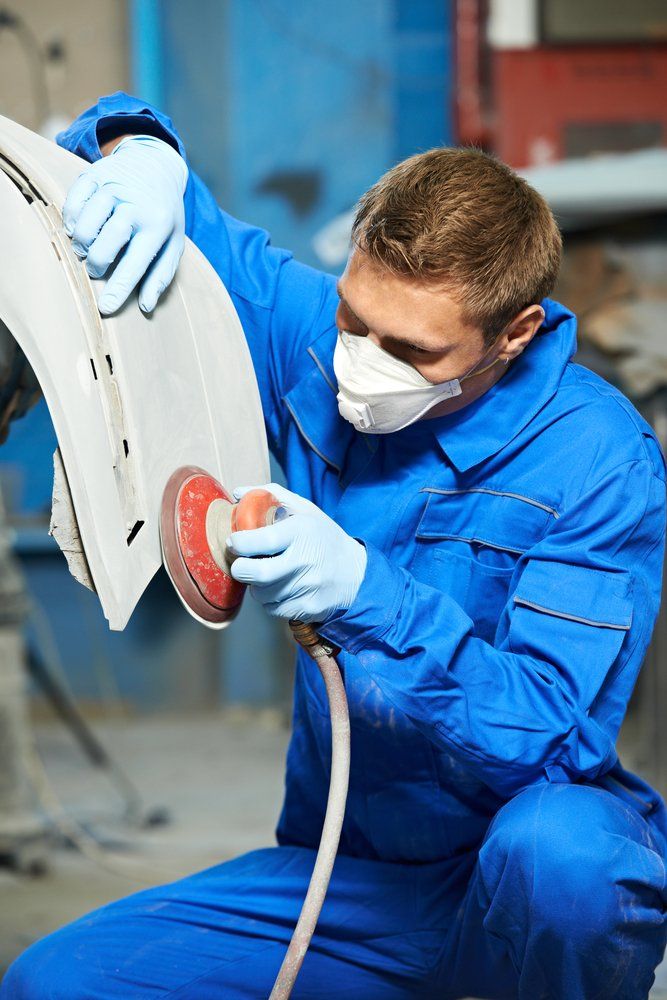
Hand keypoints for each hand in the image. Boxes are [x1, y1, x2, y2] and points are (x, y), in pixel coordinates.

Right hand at [62, 135, 187, 314]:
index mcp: (158, 226)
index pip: (135, 265)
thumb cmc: (163, 215)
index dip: (118, 289)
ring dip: (81, 244)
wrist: (158, 165)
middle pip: (105, 245)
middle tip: (96, 269)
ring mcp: (114, 186)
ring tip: (86, 249)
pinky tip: (78, 227)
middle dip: (97, 265)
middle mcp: (136, 205)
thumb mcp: (173, 244)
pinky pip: (73, 202)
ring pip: (85, 225)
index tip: (105, 308)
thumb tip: (146, 306)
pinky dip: (71, 220)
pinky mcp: (95, 174)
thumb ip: (160, 275)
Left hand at [229, 484, 366, 622]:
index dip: (240, 543)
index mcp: (302, 531)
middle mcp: (306, 560)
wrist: (355, 574)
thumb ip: (271, 496)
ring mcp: (307, 587)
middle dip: (240, 569)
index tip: (235, 542)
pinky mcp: (307, 608)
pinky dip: (271, 600)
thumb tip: (238, 493)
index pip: (261, 540)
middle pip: (256, 573)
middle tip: (241, 564)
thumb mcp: (305, 510)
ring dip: (257, 586)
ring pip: (261, 594)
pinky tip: (282, 588)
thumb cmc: (323, 538)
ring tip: (269, 573)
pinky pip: (273, 609)